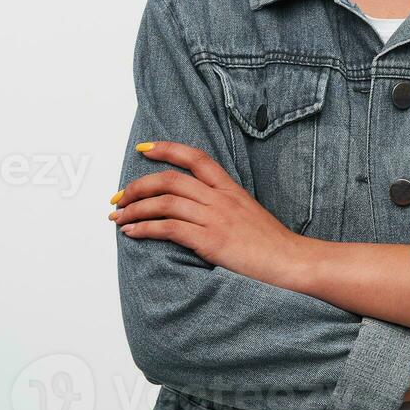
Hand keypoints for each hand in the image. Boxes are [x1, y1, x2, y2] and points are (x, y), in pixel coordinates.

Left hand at [110, 141, 307, 288]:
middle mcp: (220, 198)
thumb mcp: (248, 213)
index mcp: (230, 188)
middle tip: (120, 195)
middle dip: (138, 185)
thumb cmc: (272, 244)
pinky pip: (168, 228)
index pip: (195, 157)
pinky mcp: (210, 241)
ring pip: (164, 202)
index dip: (167, 148)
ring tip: (118, 216)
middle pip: (171, 179)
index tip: (144, 149)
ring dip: (134, 208)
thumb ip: (224, 205)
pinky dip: (144, 229)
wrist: (291, 261)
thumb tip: (196, 208)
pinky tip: (132, 232)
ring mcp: (215, 218)